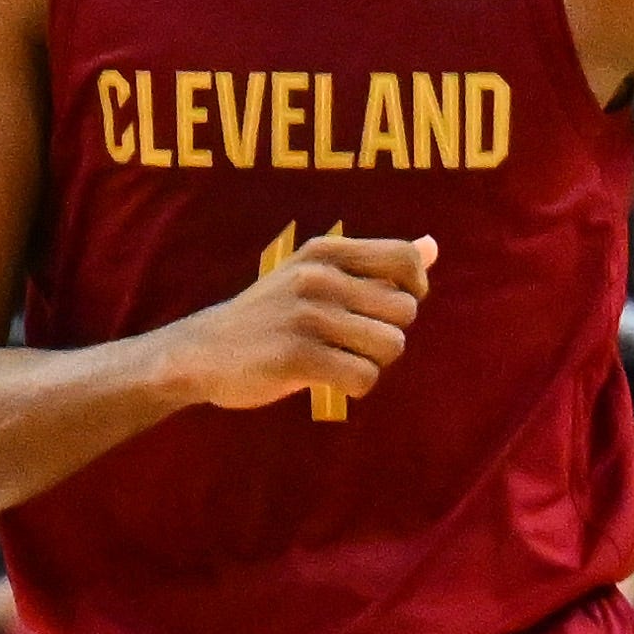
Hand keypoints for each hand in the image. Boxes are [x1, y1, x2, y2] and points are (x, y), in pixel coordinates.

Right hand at [174, 229, 431, 416]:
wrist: (200, 353)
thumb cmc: (269, 316)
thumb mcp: (314, 276)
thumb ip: (374, 265)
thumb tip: (433, 246)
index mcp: (324, 253)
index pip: (404, 260)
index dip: (414, 288)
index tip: (385, 307)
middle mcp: (317, 278)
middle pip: (405, 311)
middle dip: (386, 333)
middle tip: (348, 341)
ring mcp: (306, 317)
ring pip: (391, 346)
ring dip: (370, 362)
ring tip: (336, 359)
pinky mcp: (296, 357)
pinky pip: (364, 377)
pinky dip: (353, 386)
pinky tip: (326, 380)